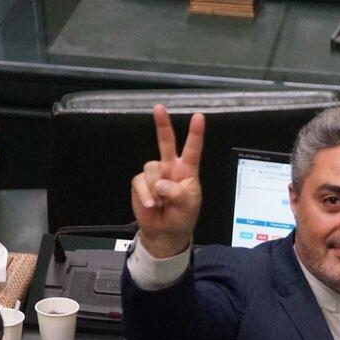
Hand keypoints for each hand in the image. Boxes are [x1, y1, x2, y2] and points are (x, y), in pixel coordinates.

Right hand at [131, 104, 204, 258]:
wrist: (164, 232)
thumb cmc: (182, 217)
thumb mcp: (188, 205)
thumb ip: (178, 193)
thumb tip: (162, 184)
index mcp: (187, 171)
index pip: (192, 150)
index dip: (195, 134)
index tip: (199, 117)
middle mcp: (170, 168)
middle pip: (165, 143)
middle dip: (162, 125)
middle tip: (159, 108)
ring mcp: (154, 174)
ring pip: (151, 168)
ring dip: (156, 188)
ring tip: (162, 202)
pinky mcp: (140, 182)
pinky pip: (140, 182)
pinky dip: (146, 195)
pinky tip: (152, 204)